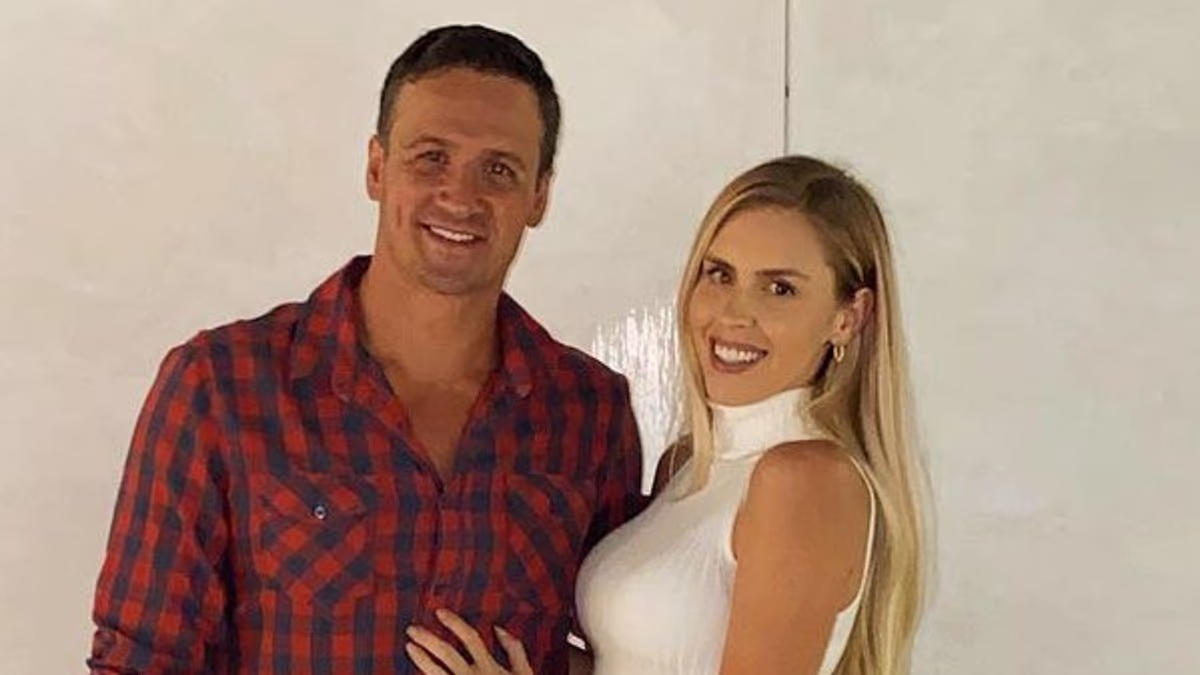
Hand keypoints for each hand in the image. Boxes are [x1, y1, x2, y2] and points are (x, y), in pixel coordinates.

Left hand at [406, 608, 532, 674]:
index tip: (439, 612)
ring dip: (421, 658)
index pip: (470, 638)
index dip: (454, 623)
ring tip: (409, 646)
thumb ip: (514, 649)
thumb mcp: (524, 673)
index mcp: (489, 666)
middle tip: (412, 629)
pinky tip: (414, 673)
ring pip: (437, 672)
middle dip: (428, 638)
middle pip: (447, 652)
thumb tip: (498, 628)